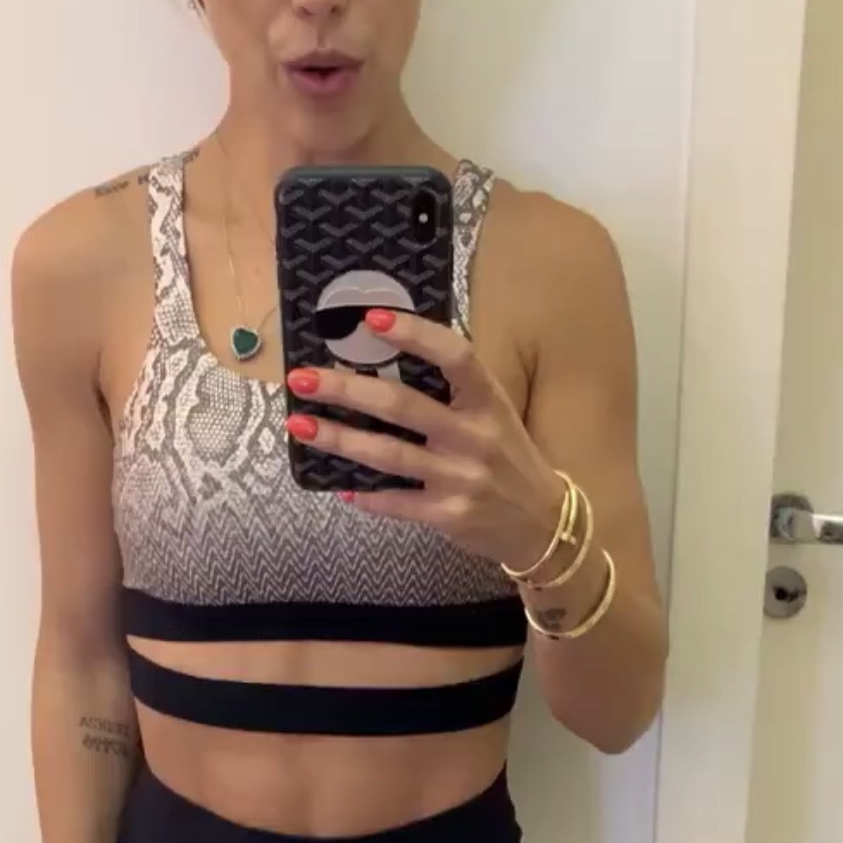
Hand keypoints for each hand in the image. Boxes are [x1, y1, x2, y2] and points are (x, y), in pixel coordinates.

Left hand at [286, 308, 565, 568]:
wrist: (542, 523)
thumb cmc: (508, 457)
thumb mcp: (495, 412)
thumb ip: (454, 388)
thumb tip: (389, 352)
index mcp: (488, 401)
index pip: (454, 357)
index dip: (415, 335)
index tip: (372, 319)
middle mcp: (474, 437)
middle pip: (403, 406)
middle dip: (347, 390)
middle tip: (303, 378)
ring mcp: (460, 478)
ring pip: (388, 455)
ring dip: (339, 438)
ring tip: (301, 425)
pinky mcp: (447, 515)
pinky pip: (396, 502)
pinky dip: (365, 495)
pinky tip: (337, 486)